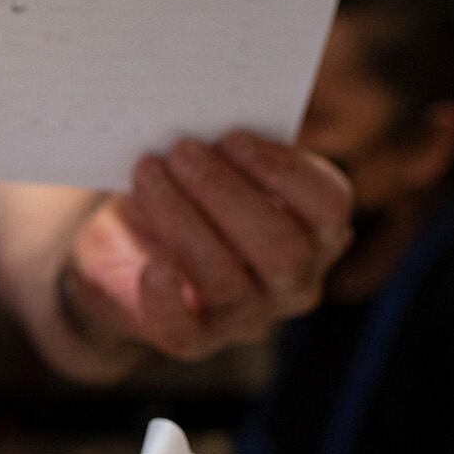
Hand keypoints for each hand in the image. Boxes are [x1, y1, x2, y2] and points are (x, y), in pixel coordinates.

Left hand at [64, 131, 351, 361]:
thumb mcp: (207, 165)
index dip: (284, 170)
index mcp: (317, 230)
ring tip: (147, 173)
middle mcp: (294, 281)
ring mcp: (247, 317)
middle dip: (226, 192)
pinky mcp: (194, 340)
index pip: (329, 206)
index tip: (232, 136)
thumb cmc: (180, 195)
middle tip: (180, 149)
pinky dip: (167, 300)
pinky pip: (186, 334)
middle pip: (283, 249)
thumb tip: (205, 114)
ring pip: (227, 280)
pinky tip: (151, 269)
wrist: (123, 251)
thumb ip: (225, 147)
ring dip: (182, 219)